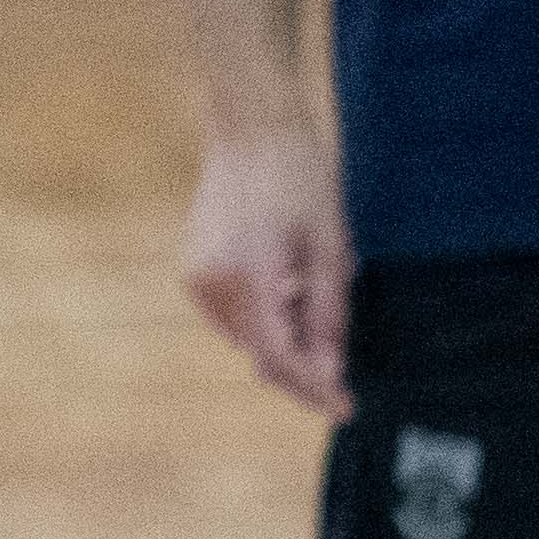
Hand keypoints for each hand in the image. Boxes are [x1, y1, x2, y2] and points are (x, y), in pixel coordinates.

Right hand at [182, 122, 351, 416]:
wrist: (250, 130)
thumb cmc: (299, 178)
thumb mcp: (329, 246)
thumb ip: (328, 314)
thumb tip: (330, 369)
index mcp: (250, 274)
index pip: (281, 357)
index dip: (315, 388)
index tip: (346, 408)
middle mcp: (213, 283)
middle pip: (261, 354)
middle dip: (302, 371)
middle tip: (341, 377)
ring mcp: (196, 279)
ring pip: (247, 338)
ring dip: (283, 341)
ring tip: (312, 299)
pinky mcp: (192, 272)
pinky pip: (232, 317)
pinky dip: (263, 319)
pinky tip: (285, 286)